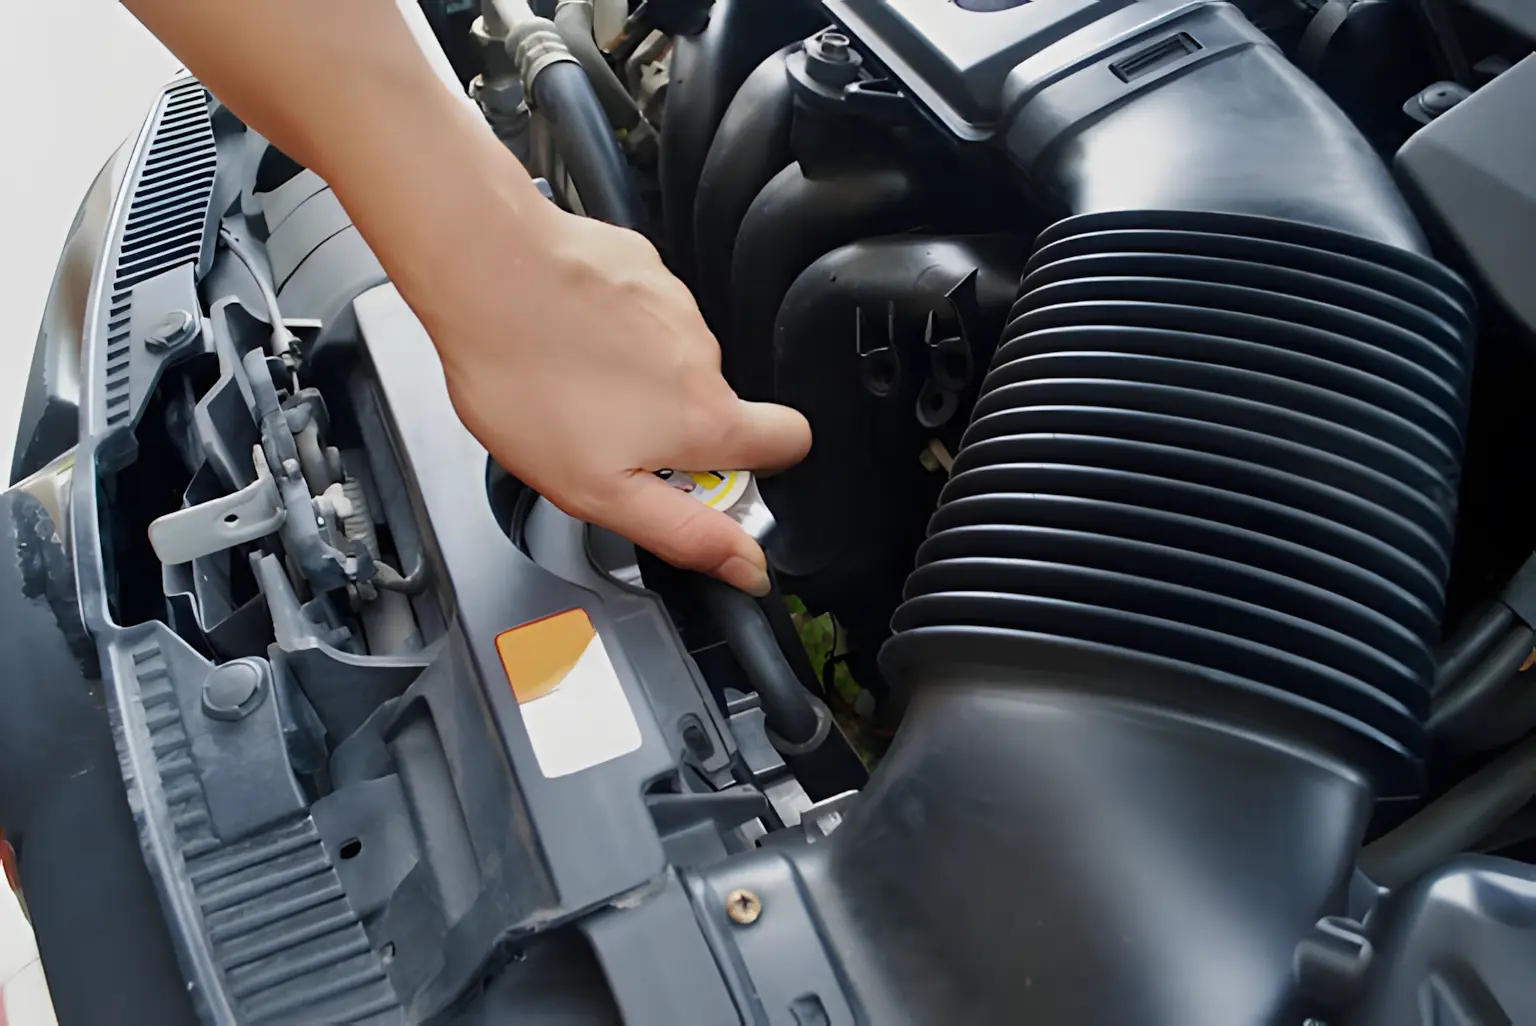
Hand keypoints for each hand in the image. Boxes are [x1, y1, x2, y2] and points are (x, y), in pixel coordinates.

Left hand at [390, 180, 809, 595]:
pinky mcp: (641, 269)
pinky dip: (613, 330)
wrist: (486, 274)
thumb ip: (684, 532)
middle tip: (607, 439)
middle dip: (674, 428)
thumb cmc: (530, 382)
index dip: (767, 466)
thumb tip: (748, 565)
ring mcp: (675, 305)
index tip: (714, 480)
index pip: (791, 442)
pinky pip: (642, 313)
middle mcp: (703, 358)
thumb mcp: (600, 492)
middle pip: (717, 405)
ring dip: (638, 379)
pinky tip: (567, 341)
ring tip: (574, 386)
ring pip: (672, 360)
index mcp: (705, 418)